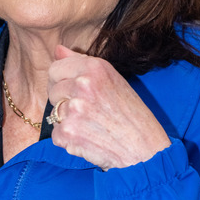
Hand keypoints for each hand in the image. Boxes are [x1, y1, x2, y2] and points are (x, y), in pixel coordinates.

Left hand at [47, 45, 170, 170]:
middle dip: (64, 101)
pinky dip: (68, 140)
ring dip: (67, 121)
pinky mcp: (68, 132)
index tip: (72, 91)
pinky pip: (56, 134)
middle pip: (53, 90)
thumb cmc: (132, 116)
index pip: (56, 68)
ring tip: (91, 126)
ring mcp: (74, 109)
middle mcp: (83, 84)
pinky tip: (88, 139)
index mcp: (95, 67)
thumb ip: (81, 63)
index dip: (61, 81)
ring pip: (54, 113)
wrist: (146, 150)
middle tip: (87, 112)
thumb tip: (58, 49)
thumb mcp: (113, 80)